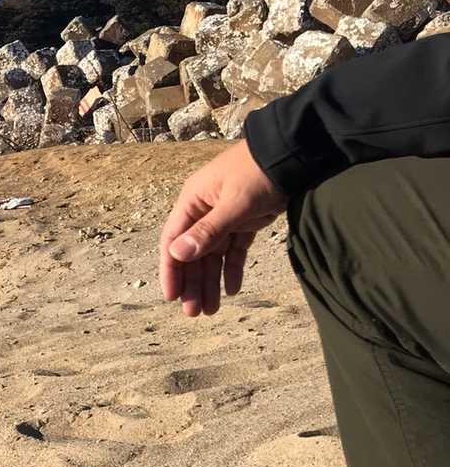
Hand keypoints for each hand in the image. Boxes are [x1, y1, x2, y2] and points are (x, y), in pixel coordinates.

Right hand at [159, 140, 287, 315]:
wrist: (293, 154)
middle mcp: (204, 211)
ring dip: (211, 281)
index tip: (172, 296)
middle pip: (193, 253)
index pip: (173, 241)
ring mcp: (225, 216)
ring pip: (214, 255)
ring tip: (212, 309)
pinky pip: (235, 250)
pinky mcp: (247, 221)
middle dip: (193, 283)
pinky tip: (233, 289)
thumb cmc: (258, 173)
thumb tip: (176, 255)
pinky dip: (233, 268)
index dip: (171, 270)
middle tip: (194, 313)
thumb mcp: (233, 204)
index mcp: (193, 203)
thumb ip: (207, 231)